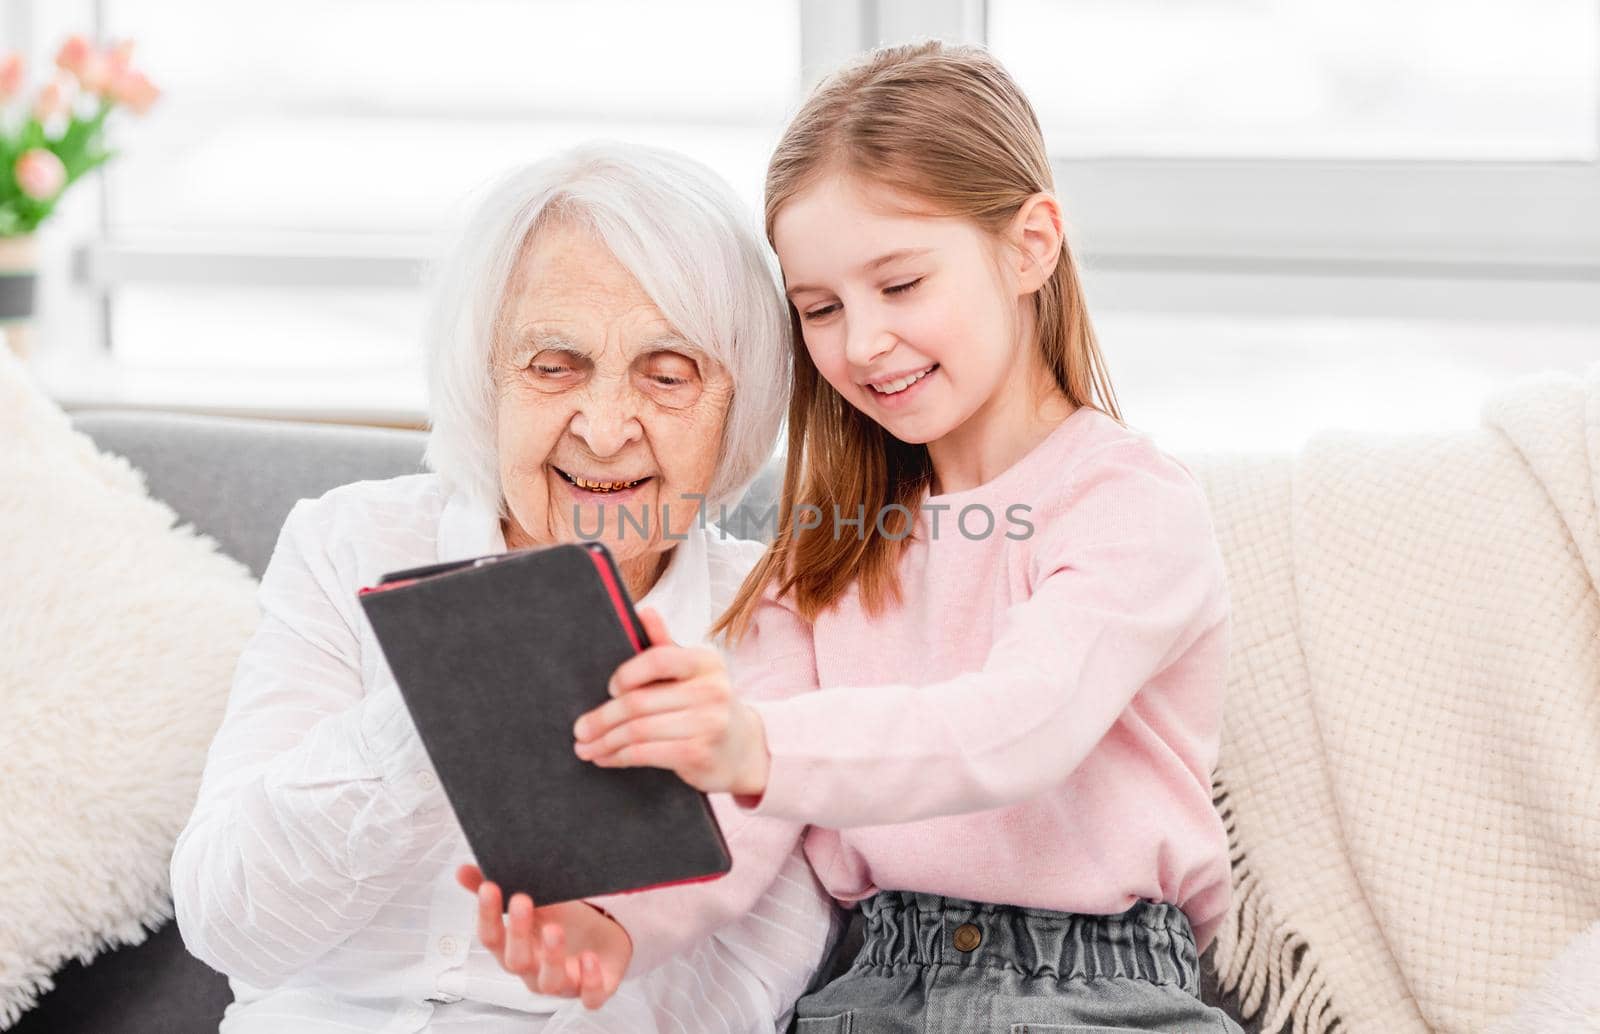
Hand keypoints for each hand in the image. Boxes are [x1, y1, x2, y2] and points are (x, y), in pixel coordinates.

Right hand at [455, 864, 630, 1008]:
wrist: (604, 941)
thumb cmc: (563, 924)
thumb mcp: (536, 903)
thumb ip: (503, 888)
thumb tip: (462, 870)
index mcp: (514, 949)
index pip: (491, 938)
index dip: (488, 915)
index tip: (490, 887)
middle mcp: (534, 971)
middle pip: (516, 960)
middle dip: (517, 932)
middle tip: (522, 900)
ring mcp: (562, 983)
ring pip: (549, 981)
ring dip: (551, 956)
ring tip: (554, 929)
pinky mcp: (593, 990)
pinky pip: (589, 995)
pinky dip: (589, 981)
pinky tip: (589, 958)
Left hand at [571, 607, 769, 795]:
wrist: (743, 749)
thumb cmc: (706, 705)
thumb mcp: (691, 673)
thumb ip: (664, 644)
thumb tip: (643, 610)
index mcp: (706, 661)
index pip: (658, 659)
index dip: (626, 674)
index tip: (608, 689)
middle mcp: (712, 689)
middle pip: (640, 701)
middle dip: (602, 718)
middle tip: (579, 729)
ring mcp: (709, 723)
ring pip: (638, 730)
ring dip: (605, 741)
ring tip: (585, 747)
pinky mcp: (700, 754)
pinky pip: (645, 754)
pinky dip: (618, 757)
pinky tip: (606, 758)